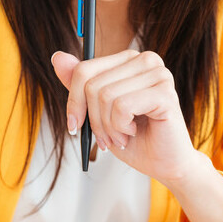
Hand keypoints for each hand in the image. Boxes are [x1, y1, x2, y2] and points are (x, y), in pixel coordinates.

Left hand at [50, 49, 197, 183]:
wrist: (164, 164)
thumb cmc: (134, 138)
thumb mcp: (97, 111)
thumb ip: (79, 85)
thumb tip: (57, 57)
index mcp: (128, 60)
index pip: (83, 70)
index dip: (73, 102)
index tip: (75, 126)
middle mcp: (145, 60)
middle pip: (92, 84)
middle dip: (93, 120)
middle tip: (108, 137)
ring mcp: (158, 73)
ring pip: (105, 96)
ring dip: (108, 127)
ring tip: (122, 136)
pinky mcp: (165, 92)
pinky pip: (121, 107)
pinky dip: (120, 127)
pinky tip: (133, 132)